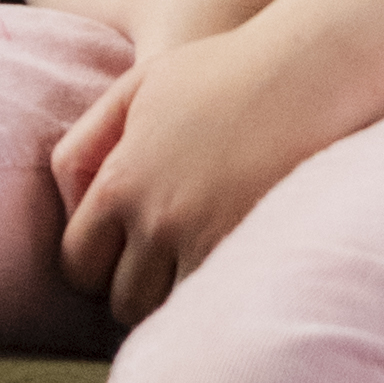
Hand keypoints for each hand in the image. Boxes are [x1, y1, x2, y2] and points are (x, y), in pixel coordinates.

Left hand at [48, 0, 362, 320]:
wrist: (311, 70)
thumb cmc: (224, 71)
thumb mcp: (138, 88)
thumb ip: (88, 144)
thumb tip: (72, 205)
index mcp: (120, 182)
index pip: (79, 264)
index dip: (96, 269)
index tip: (122, 260)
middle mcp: (157, 220)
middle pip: (123, 301)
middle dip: (138, 291)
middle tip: (166, 268)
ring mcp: (208, 240)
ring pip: (171, 312)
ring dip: (180, 300)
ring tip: (200, 270)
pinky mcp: (257, 250)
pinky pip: (221, 302)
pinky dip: (221, 296)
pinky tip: (234, 271)